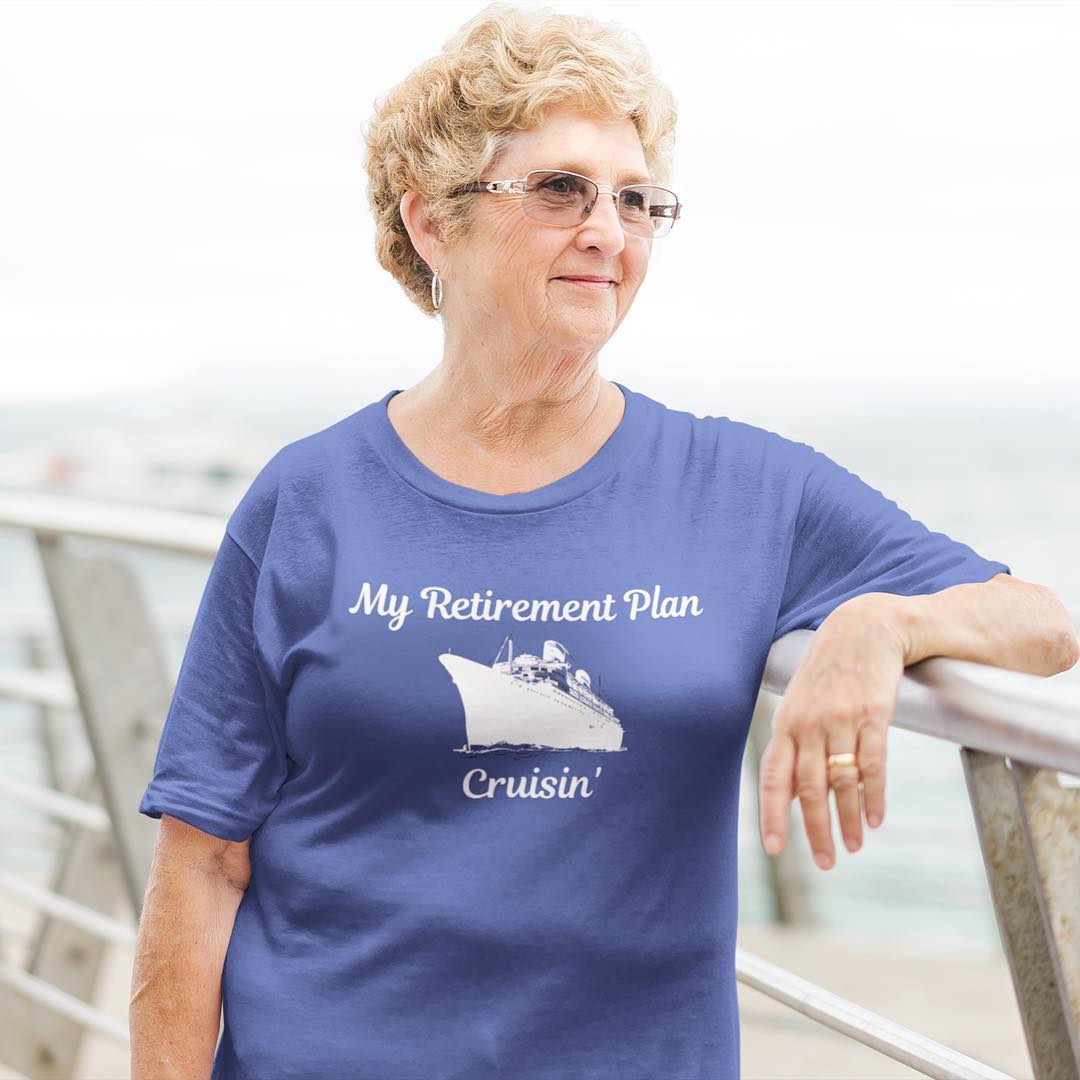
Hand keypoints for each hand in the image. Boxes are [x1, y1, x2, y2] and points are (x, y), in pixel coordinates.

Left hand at [758, 596, 909, 868]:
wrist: (864, 628)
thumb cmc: (827, 670)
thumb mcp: (800, 703)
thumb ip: (793, 746)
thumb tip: (788, 794)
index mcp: (786, 723)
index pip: (774, 777)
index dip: (773, 814)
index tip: (775, 849)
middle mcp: (809, 723)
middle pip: (810, 788)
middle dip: (817, 830)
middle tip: (826, 862)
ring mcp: (842, 719)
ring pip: (843, 782)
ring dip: (849, 820)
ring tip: (852, 847)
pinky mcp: (874, 715)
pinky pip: (873, 765)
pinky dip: (874, 796)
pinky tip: (875, 819)